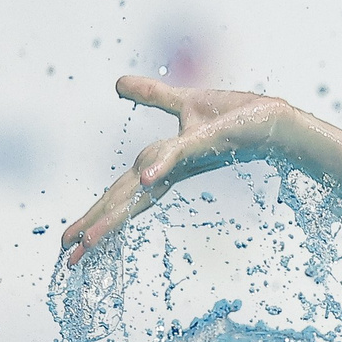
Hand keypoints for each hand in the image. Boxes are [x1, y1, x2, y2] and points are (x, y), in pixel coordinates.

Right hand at [60, 76, 291, 264]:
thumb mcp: (183, 102)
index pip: (122, 193)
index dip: (96, 215)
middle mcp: (171, 169)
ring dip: (115, 212)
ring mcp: (185, 159)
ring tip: (88, 239)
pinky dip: (159, 166)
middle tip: (69, 257)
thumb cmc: (235, 116)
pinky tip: (144, 178)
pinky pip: (176, 154)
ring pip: (142, 186)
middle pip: (125, 200)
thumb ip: (153, 95)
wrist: (272, 117)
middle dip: (95, 226)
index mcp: (163, 165)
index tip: (70, 242)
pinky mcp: (204, 142)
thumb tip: (118, 83)